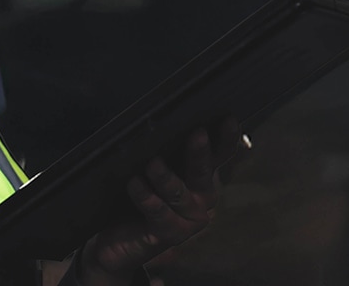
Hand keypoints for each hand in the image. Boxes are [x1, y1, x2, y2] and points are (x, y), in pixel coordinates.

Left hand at [75, 120, 246, 285]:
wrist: (119, 236)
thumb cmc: (140, 191)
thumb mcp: (153, 164)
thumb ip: (163, 144)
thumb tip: (160, 112)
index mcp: (201, 175)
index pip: (219, 154)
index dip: (226, 139)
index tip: (229, 120)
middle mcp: (201, 197)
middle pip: (203, 172)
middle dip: (200, 153)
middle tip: (197, 133)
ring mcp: (188, 219)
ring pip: (179, 193)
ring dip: (166, 178)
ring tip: (152, 164)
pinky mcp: (169, 235)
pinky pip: (159, 213)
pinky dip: (146, 197)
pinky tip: (135, 184)